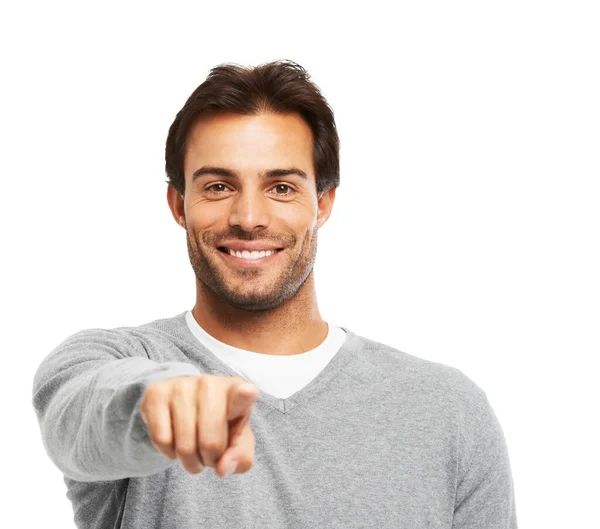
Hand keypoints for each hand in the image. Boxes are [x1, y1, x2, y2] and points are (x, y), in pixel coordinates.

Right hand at [140, 374, 258, 476]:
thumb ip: (240, 457)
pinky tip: (174, 441)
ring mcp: (182, 385)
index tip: (247, 392)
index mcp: (237, 391)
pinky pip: (162, 440)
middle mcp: (210, 383)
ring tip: (193, 451)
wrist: (182, 401)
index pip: (243, 394)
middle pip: (211, 442)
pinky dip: (168, 453)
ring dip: (189, 461)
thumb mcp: (237, 440)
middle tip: (209, 454)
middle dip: (209, 460)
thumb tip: (222, 468)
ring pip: (184, 445)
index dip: (245, 395)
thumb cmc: (218, 422)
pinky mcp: (157, 393)